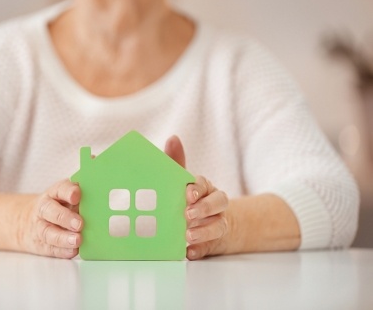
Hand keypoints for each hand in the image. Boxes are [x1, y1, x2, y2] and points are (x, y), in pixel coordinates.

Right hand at [19, 179, 82, 258]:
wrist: (29, 221)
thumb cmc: (59, 207)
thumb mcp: (67, 197)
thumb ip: (82, 198)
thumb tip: (104, 202)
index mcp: (54, 193)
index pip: (60, 189)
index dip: (68, 192)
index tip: (77, 196)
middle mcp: (45, 209)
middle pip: (50, 211)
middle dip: (65, 217)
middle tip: (79, 224)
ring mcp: (40, 227)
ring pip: (48, 232)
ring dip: (63, 238)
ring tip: (77, 240)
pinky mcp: (41, 244)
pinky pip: (50, 248)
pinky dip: (62, 251)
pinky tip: (73, 251)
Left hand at [165, 135, 229, 259]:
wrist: (211, 225)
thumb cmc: (192, 199)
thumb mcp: (184, 182)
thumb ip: (177, 162)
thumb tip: (172, 138)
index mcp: (206, 188)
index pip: (205, 184)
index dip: (197, 188)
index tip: (188, 194)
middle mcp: (216, 205)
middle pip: (219, 202)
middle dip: (204, 208)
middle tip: (187, 214)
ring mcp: (217, 224)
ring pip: (218, 226)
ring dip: (204, 230)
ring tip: (188, 235)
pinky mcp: (213, 242)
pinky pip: (210, 247)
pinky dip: (201, 249)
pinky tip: (189, 252)